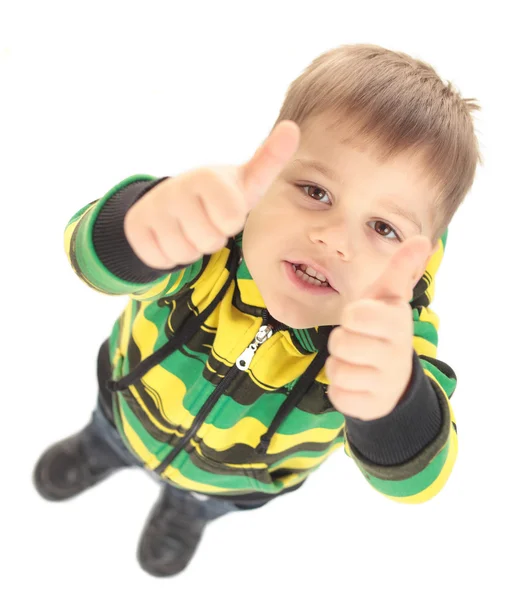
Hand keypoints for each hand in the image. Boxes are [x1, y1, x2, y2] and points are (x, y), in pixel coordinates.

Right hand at [124, 121, 299, 268]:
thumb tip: (292, 127)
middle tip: (206, 219)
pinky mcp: (136, 227)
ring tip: (189, 227)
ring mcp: (154, 207)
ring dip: (191, 247)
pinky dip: (169, 254)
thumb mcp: (246, 181)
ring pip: (185, 252)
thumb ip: (269, 159)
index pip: (231, 220)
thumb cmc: (220, 195)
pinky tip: (170, 234)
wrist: (172, 201)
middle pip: (209, 241)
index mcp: (207, 176)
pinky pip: (162, 259)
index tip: (224, 206)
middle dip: (212, 237)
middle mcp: (177, 188)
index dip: (229, 221)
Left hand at [325, 236, 431, 420]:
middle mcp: (396, 354)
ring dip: (339, 365)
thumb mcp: (389, 299)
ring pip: (336, 369)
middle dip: (342, 341)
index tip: (361, 320)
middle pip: (340, 342)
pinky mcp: (370, 406)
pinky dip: (339, 390)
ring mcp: (385, 383)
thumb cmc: (382, 331)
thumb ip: (400, 270)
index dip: (351, 317)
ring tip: (357, 363)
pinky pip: (337, 395)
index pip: (356, 314)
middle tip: (358, 343)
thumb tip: (420, 239)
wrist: (395, 381)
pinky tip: (357, 384)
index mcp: (397, 323)